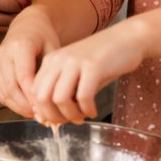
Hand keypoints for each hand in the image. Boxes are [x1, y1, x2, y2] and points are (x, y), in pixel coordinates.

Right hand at [0, 5, 59, 117]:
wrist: (28, 25)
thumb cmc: (45, 38)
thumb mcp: (54, 50)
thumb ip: (52, 74)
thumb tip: (53, 102)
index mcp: (20, 46)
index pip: (24, 78)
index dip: (34, 97)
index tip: (48, 109)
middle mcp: (3, 53)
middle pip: (11, 87)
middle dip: (27, 106)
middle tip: (43, 117)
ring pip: (4, 92)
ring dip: (19, 107)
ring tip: (36, 115)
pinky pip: (0, 91)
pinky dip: (12, 103)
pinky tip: (26, 108)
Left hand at [29, 21, 145, 124]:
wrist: (127, 38)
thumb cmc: (103, 61)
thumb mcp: (78, 75)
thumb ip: (63, 92)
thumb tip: (47, 118)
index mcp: (50, 61)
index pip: (33, 92)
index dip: (42, 111)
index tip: (56, 120)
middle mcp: (58, 60)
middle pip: (41, 97)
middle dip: (53, 116)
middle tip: (69, 122)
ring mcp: (74, 62)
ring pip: (59, 99)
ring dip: (70, 115)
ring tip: (82, 117)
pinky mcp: (93, 66)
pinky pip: (83, 96)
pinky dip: (87, 110)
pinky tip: (93, 111)